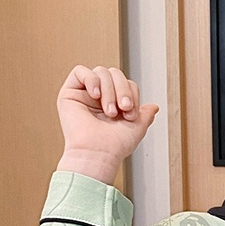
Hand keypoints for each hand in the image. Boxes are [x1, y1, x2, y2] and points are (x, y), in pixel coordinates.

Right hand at [56, 65, 159, 183]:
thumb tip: (155, 106)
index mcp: (115, 104)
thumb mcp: (137, 128)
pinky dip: (91, 80)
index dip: (131, 93)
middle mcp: (99, 98)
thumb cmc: (115, 146)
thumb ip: (145, 115)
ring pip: (101, 72)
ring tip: (109, 111)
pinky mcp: (70, 94)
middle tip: (123, 109)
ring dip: (109, 91)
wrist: (98, 154)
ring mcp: (84, 95)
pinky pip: (80, 71)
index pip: (126, 83)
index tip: (131, 114)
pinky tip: (95, 95)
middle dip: (122, 89)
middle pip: (115, 74)